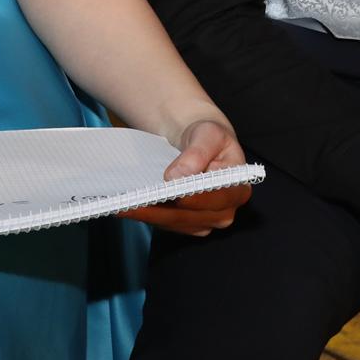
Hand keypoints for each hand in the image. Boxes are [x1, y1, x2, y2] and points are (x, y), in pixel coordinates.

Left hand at [122, 119, 250, 235]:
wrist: (197, 143)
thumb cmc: (207, 137)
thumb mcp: (208, 134)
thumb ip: (197, 153)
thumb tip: (178, 176)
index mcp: (238, 189)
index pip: (217, 198)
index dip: (195, 198)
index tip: (173, 193)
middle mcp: (224, 212)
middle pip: (191, 216)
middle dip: (163, 210)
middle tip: (134, 202)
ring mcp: (204, 221)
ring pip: (174, 223)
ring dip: (148, 215)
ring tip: (122, 205)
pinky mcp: (185, 224)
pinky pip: (165, 223)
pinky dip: (146, 216)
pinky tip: (126, 207)